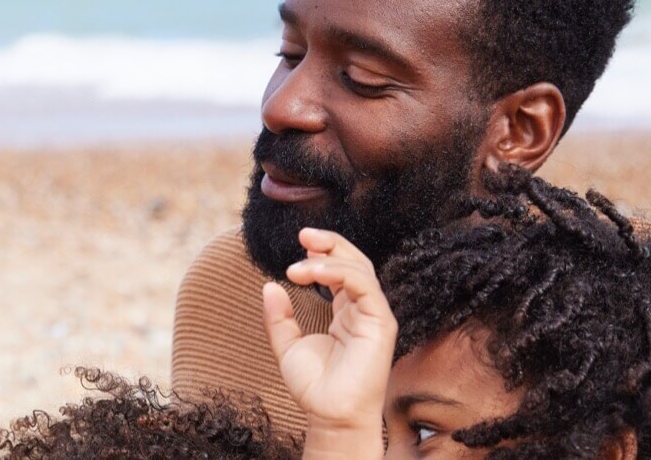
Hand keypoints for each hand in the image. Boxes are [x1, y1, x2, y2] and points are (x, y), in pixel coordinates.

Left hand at [263, 228, 393, 457]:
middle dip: (330, 242)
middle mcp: (362, 308)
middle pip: (354, 261)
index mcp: (345, 311)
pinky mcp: (381, 322)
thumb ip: (279, 317)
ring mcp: (374, 314)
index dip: (322, 251)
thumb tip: (268, 286)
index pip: (340, 268)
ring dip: (327, 259)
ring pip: (359, 269)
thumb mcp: (287, 345)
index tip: (299, 242)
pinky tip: (310, 274)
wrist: (330, 416)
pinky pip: (364, 286)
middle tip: (302, 234)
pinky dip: (338, 273)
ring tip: (296, 266)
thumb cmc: (315, 387)